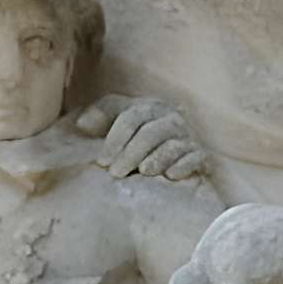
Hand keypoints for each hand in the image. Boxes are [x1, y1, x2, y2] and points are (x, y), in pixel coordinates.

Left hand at [76, 93, 207, 181]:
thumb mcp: (116, 119)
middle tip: (116, 173)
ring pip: (172, 145)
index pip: (132, 118)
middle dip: (131, 153)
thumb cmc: (134, 138)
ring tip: (143, 172)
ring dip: (157, 159)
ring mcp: (187, 137)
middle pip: (150, 132)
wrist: (167, 155)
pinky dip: (184, 165)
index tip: (102, 161)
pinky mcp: (200, 155)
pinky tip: (171, 176)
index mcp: (149, 108)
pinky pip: (196, 157)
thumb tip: (82, 123)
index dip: (115, 139)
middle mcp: (170, 119)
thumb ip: (102, 114)